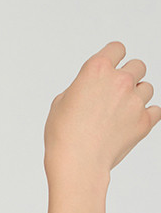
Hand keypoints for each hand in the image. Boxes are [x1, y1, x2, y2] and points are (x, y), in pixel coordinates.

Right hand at [44, 41, 160, 175]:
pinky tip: (130, 123)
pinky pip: (155, 110)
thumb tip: (90, 89)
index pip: (117, 48)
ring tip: (119, 113)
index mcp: (96, 70)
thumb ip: (81, 88)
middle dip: (128, 77)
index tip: (111, 68)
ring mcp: (135, 100)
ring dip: (137, 96)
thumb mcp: (60, 103)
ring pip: (147, 87)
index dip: (113, 58)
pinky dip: (146, 115)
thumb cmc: (63, 136)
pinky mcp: (145, 121)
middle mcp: (120, 81)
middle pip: (137, 66)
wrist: (77, 164)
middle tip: (114, 95)